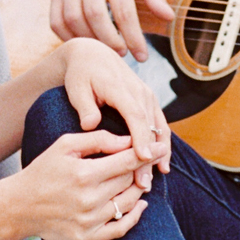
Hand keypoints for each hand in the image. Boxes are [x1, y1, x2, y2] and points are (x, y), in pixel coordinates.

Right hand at [12, 130, 151, 239]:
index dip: (148, 153)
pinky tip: (140, 204)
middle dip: (141, 169)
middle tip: (147, 160)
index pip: (128, 162)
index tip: (162, 146)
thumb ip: (97, 140)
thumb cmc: (43, 171)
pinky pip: (121, 228)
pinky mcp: (87, 237)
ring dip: (139, 189)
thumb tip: (128, 141)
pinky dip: (135, 216)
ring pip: (129, 202)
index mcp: (85, 174)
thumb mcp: (65, 145)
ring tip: (140, 179)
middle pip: (131, 181)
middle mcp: (90, 199)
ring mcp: (90, 221)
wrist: (19, 206)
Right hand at [50, 0, 174, 62]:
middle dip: (110, 41)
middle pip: (96, 16)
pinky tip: (85, 42)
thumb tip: (169, 17)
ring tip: (105, 49)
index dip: (133, 38)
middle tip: (122, 53)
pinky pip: (56, 22)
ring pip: (74, 20)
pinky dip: (69, 38)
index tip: (142, 56)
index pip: (124, 12)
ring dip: (90, 41)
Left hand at [56, 36, 171, 185]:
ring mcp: (147, 96)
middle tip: (143, 183)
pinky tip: (162, 167)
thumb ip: (84, 107)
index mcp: (120, 88)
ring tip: (152, 181)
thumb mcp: (76, 88)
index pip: (135, 115)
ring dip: (158, 155)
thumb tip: (90, 124)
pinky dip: (163, 146)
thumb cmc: (81, 75)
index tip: (143, 158)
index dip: (141, 137)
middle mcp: (139, 91)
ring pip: (159, 128)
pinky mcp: (150, 102)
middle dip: (149, 156)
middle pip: (150, 127)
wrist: (93, 56)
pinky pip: (161, 126)